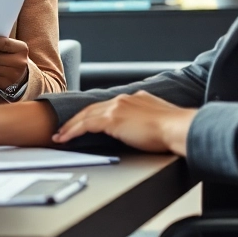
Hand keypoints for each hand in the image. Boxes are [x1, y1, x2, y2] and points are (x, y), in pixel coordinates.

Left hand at [52, 91, 196, 155]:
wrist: (178, 127)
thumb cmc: (175, 129)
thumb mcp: (159, 119)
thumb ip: (148, 120)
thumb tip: (145, 129)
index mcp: (135, 98)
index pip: (108, 105)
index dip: (93, 114)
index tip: (85, 120)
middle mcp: (123, 99)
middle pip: (92, 108)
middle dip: (76, 119)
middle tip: (64, 128)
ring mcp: (117, 108)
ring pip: (85, 116)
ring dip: (70, 126)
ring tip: (59, 135)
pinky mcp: (112, 119)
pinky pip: (85, 125)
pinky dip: (73, 131)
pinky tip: (65, 138)